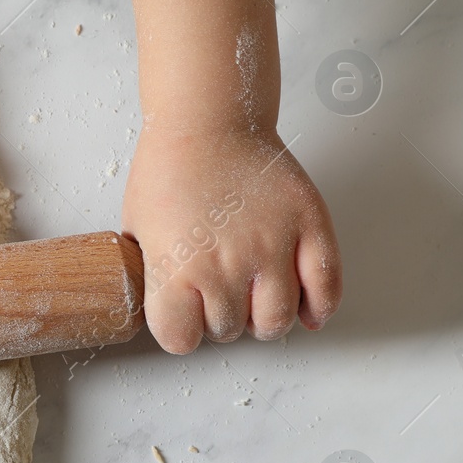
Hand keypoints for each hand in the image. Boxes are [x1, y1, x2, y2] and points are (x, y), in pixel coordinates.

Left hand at [122, 125, 341, 353]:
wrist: (206, 123)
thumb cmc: (167, 170)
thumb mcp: (136, 229)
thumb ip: (153, 275)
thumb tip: (167, 308)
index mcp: (176, 267)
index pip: (180, 339)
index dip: (179, 331)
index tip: (181, 318)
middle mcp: (225, 264)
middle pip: (227, 331)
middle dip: (219, 321)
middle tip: (217, 298)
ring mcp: (271, 246)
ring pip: (275, 320)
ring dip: (263, 320)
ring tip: (253, 301)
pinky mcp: (308, 226)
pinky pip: (326, 287)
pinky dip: (318, 308)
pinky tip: (305, 311)